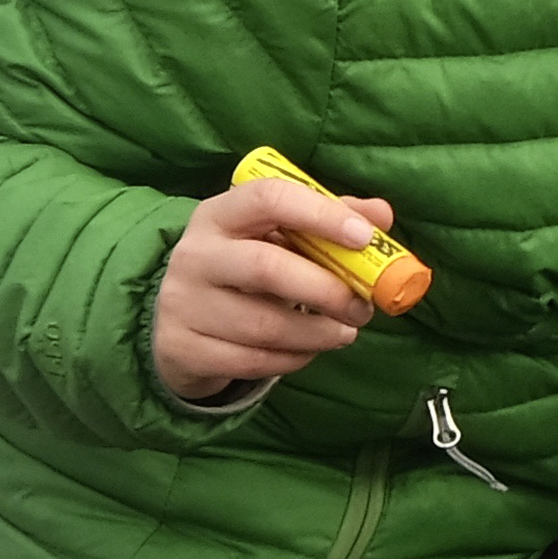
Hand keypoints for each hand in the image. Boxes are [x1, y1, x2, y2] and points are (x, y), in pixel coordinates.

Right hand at [153, 169, 392, 396]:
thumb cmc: (244, 269)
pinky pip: (252, 360)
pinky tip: (310, 350)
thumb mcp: (276, 237)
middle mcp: (196, 254)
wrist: (177, 320)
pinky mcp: (184, 348)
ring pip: (264, 325)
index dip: (320, 214)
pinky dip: (294, 359)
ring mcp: (184, 303)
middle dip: (327, 289)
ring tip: (345, 332)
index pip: (269, 198)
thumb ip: (329, 219)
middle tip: (363, 306)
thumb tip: (380, 214)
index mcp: (220, 214)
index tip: (364, 237)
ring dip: (318, 333)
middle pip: (267, 267)